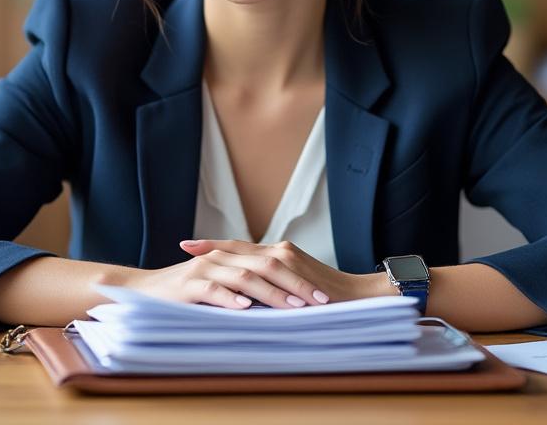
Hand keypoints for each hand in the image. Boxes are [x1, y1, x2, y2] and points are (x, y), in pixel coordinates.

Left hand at [121, 239, 383, 309]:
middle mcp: (281, 252)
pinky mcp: (296, 269)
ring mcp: (288, 258)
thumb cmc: (329, 299)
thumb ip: (272, 290)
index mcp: (279, 254)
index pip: (240, 249)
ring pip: (247, 257)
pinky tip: (225, 280)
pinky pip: (263, 272)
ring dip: (221, 260)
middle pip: (238, 248)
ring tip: (196, 263)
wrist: (362, 297)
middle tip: (184, 246)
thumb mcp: (294, 290)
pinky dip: (242, 276)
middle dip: (210, 247)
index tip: (188, 244)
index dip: (214, 245)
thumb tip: (245, 301)